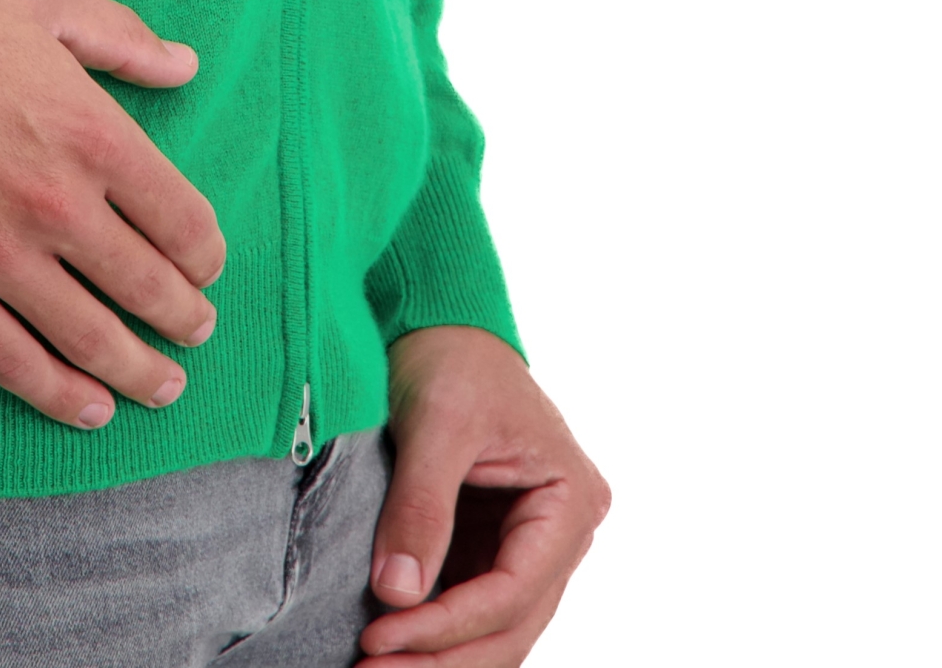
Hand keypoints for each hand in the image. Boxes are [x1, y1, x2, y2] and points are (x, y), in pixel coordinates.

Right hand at [0, 0, 225, 429]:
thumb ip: (119, 35)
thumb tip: (184, 64)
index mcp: (92, 133)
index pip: (181, 218)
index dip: (204, 252)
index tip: (205, 264)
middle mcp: (59, 206)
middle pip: (146, 287)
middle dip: (184, 318)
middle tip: (195, 331)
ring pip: (91, 339)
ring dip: (138, 371)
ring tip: (162, 388)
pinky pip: (14, 362)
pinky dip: (60, 396)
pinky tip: (90, 408)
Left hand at [360, 325, 610, 661]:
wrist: (438, 315)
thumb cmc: (451, 352)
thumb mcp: (438, 422)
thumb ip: (421, 507)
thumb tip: (396, 594)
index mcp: (569, 502)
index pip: (512, 591)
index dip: (447, 625)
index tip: (380, 638)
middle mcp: (560, 532)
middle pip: (509, 624)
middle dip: (442, 656)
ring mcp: (528, 543)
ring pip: (493, 627)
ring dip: (438, 653)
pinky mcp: (491, 542)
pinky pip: (470, 604)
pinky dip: (433, 629)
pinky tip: (389, 644)